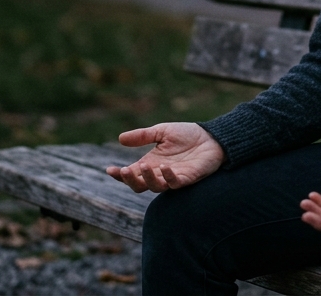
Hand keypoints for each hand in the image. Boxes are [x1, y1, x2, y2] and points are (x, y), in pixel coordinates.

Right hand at [104, 122, 224, 192]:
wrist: (211, 137)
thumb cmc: (186, 135)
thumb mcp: (161, 132)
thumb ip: (143, 136)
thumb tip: (120, 138)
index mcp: (151, 163)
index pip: (132, 174)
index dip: (120, 175)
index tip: (109, 170)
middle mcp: (159, 173)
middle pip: (139, 186)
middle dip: (130, 180)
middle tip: (125, 171)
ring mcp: (173, 177)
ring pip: (156, 187)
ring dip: (148, 178)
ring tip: (146, 165)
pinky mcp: (188, 178)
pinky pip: (176, 183)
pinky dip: (169, 177)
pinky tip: (165, 167)